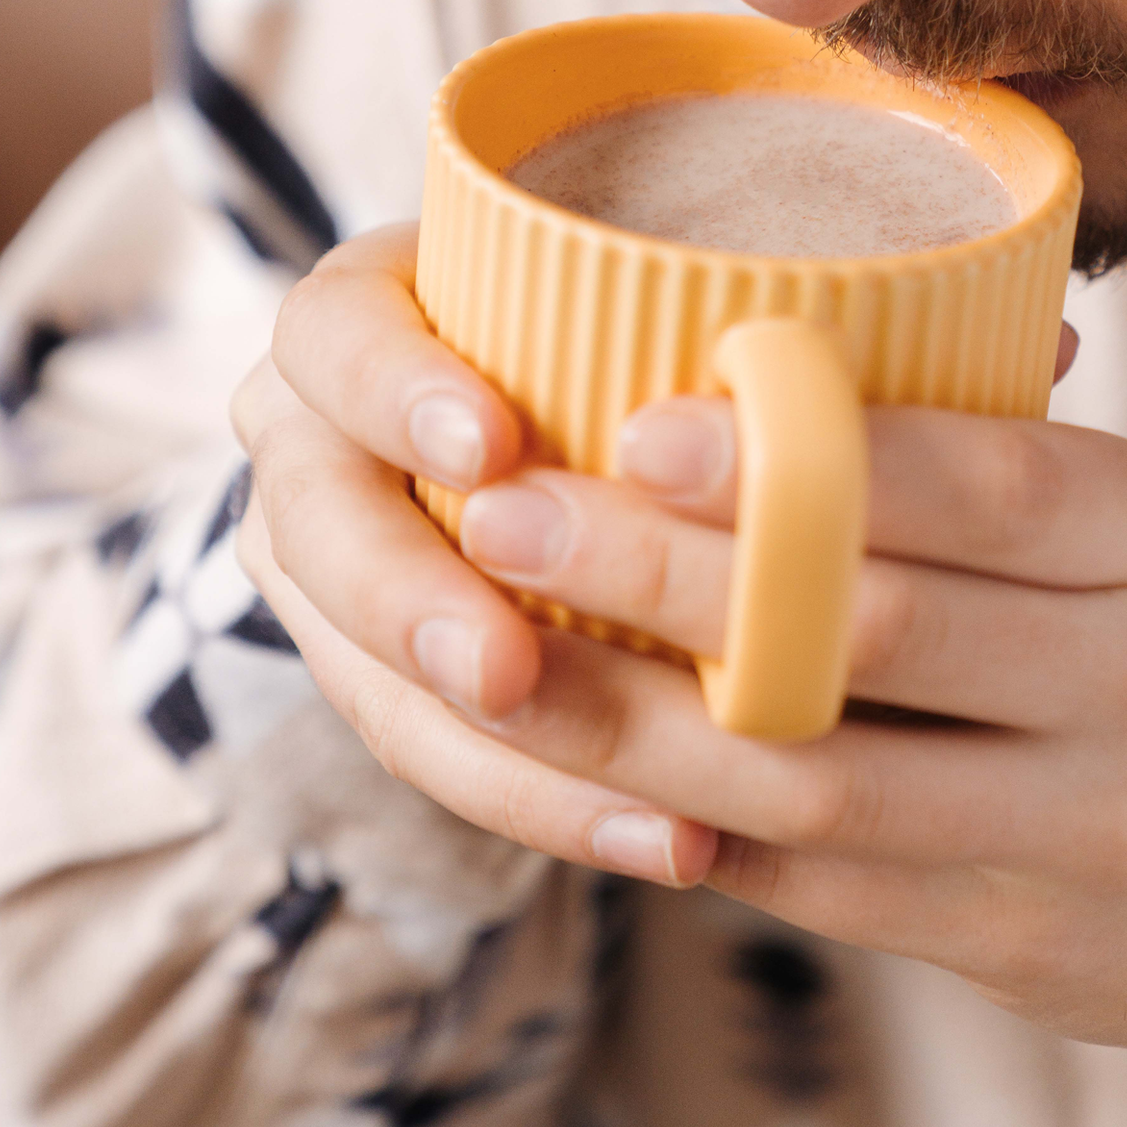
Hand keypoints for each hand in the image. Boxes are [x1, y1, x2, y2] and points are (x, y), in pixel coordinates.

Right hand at [232, 224, 719, 887]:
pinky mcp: (387, 679)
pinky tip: (677, 839)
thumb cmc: (598, 319)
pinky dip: (559, 804)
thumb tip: (809, 361)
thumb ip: (664, 305)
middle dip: (410, 605)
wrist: (518, 409)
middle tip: (503, 667)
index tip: (490, 444)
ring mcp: (336, 574)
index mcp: (353, 328)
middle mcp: (317, 449)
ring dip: (501, 750)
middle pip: (320, 529)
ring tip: (644, 806)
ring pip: (374, 678)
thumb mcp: (608, 287)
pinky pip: (449, 759)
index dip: (395, 390)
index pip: (332, 339)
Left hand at [236, 224, 1126, 1067]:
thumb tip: (758, 374)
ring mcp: (1084, 835)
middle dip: (665, 575)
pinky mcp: (1020, 949)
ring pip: (818, 784)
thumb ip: (989, 473)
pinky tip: (592, 779)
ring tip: (496, 662)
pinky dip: (697, 831)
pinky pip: (824, 892)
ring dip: (636, 727)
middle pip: (872, 630)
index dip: (802, 458)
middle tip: (507, 518)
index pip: (984, 484)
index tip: (639, 421)